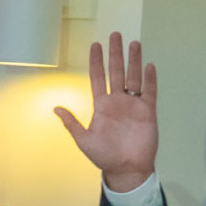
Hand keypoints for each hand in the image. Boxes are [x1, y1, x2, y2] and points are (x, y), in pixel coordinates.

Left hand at [53, 31, 159, 191]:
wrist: (126, 170)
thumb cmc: (104, 156)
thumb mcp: (83, 140)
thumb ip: (71, 123)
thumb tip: (55, 108)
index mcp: (102, 106)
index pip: (98, 78)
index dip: (96, 62)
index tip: (95, 45)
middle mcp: (117, 101)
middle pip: (117, 72)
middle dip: (116, 54)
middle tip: (115, 35)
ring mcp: (133, 105)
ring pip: (134, 77)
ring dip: (134, 61)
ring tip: (134, 43)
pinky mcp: (147, 111)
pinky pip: (149, 92)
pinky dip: (149, 79)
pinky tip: (148, 66)